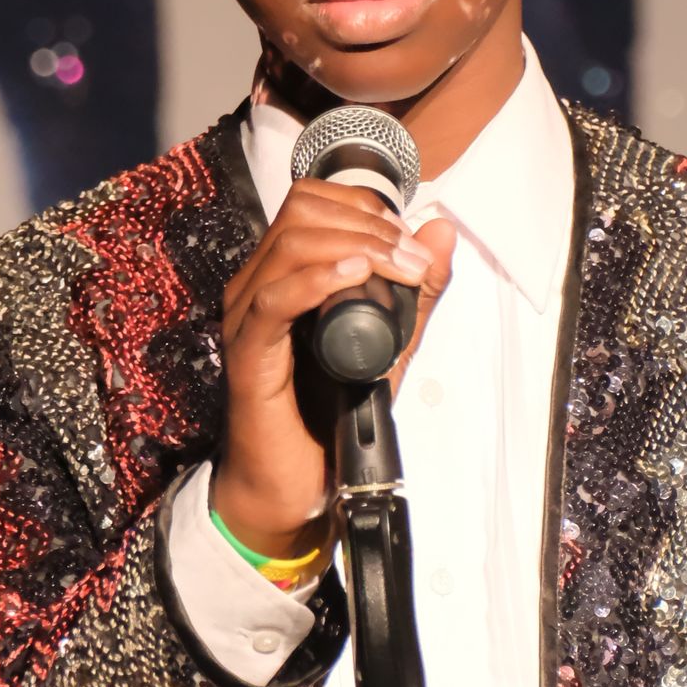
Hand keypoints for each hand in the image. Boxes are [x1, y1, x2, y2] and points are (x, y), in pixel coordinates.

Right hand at [210, 182, 455, 557]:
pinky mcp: (248, 354)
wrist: (293, 485)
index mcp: (283, 275)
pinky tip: (354, 277)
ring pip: (290, 245)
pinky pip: (274, 299)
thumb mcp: (390, 344)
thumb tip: (439, 231)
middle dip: (366, 222)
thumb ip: (416, 290)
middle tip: (412, 257)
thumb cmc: (329, 415)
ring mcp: (247, 317)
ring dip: (354, 245)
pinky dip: (317, 280)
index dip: (363, 204)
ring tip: (397, 267)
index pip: (311, 202)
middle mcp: (257, 286)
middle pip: (300, 212)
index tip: (408, 236)